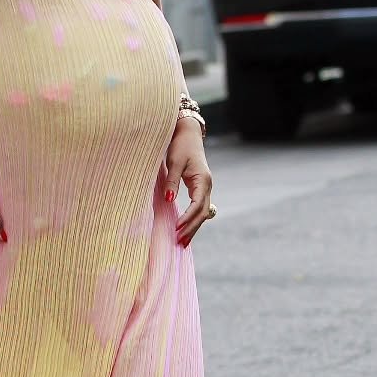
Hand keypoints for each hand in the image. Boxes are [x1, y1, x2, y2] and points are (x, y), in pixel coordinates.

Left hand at [163, 117, 212, 247]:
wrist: (187, 133)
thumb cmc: (180, 146)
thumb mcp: (174, 163)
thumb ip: (172, 182)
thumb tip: (169, 200)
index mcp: (202, 180)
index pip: (197, 205)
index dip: (188, 218)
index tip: (176, 229)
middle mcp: (207, 186)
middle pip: (202, 213)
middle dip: (192, 228)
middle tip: (179, 242)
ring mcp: (205, 187)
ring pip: (202, 212)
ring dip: (193, 227)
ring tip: (183, 242)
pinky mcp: (200, 187)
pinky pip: (198, 208)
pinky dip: (193, 219)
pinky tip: (186, 229)